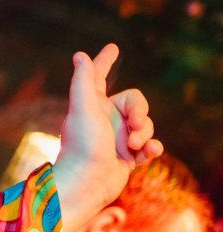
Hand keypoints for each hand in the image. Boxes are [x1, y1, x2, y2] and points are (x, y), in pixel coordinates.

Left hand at [51, 45, 162, 231]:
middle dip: (141, 113)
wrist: (87, 183)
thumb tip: (80, 55)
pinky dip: (152, 147)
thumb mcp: (83, 109)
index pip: (98, 77)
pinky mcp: (127, 156)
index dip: (104, 62)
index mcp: (91, 105)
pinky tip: (150, 153)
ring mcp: (117, 137)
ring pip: (146, 124)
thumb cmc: (83, 145)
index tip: (112, 48)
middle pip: (137, 102)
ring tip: (134, 146)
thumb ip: (83, 82)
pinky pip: (149, 145)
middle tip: (134, 127)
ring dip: (145, 133)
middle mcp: (104, 119)